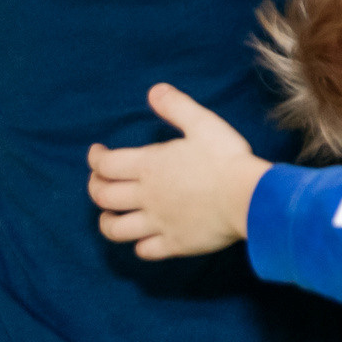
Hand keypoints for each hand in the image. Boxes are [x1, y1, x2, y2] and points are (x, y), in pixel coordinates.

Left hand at [87, 83, 270, 260]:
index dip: (95, 158)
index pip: (106, 164)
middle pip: (103, 196)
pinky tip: (142, 240)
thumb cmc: (226, 157)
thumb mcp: (203, 123)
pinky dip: (139, 245)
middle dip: (94, 187)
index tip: (96, 152)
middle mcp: (146, 196)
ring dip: (106, 222)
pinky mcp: (174, 243)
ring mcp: (157, 223)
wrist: (247, 197)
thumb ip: (176, 106)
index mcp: (149, 165)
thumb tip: (154, 91)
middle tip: (98, 181)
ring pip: (116, 228)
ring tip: (108, 215)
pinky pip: (145, 250)